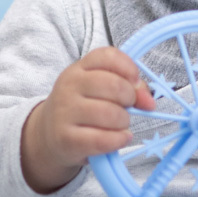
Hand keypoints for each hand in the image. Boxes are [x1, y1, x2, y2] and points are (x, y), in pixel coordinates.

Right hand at [21, 47, 154, 193]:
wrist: (49, 134)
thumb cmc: (82, 107)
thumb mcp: (99, 89)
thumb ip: (129, 86)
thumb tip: (148, 100)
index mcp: (79, 68)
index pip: (108, 56)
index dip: (129, 68)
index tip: (134, 82)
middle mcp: (69, 86)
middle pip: (114, 86)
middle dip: (130, 98)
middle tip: (128, 107)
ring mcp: (65, 112)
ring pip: (111, 114)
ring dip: (124, 122)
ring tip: (120, 124)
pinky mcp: (66, 139)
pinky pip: (103, 139)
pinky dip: (119, 140)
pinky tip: (120, 138)